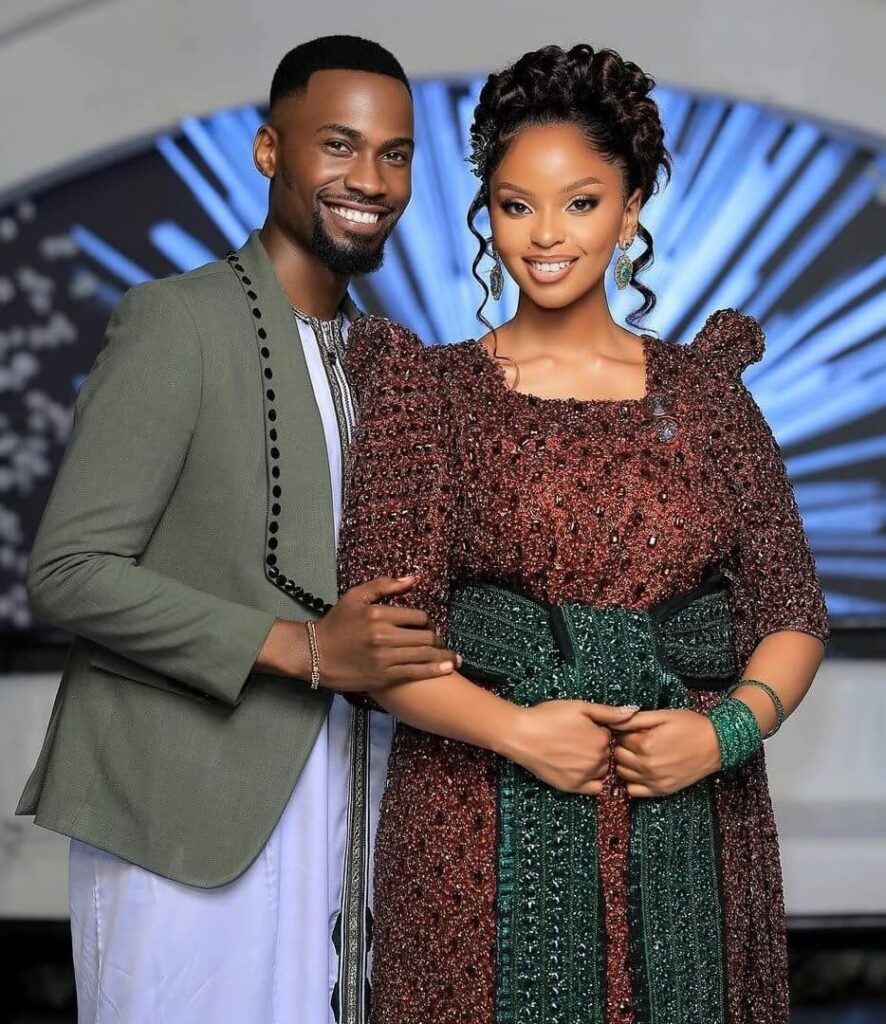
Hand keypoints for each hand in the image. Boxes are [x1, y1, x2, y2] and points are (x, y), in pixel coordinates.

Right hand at [315, 576, 459, 691]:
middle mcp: (384, 636)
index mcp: (379, 614)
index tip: (429, 625)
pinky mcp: (383, 676)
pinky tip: (447, 669)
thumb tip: (413, 578)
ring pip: (424, 655)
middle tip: (439, 642)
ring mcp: (385, 658)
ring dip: (443, 656)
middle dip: (437, 639)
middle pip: (426, 636)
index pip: (418, 616)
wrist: (315, 654)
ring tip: (454, 658)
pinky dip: (435, 670)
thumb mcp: (355, 596)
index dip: (428, 621)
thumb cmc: (335, 624)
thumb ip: (384, 585)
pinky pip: (415, 673)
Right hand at [504, 702, 637, 794]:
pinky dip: (592, 781)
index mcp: (602, 740)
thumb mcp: (580, 707)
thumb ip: (609, 712)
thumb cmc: (548, 716)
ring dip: (595, 765)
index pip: (611, 738)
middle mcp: (597, 760)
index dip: (598, 732)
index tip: (583, 728)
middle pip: (608, 756)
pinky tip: (578, 769)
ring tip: (574, 753)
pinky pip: (594, 789)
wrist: (521, 734)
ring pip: (602, 772)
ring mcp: (585, 776)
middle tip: (576, 740)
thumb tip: (634, 712)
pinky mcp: (572, 787)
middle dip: (598, 749)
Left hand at [610, 709, 720, 796]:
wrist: (717, 744)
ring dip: (625, 763)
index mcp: (646, 744)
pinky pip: (633, 791)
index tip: (631, 729)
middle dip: (622, 746)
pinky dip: (631, 781)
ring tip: (637, 753)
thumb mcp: (663, 715)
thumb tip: (614, 720)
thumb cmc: (691, 726)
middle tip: (633, 740)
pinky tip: (640, 770)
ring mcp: (654, 780)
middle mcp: (647, 765)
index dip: (623, 732)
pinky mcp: (662, 791)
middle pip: (618, 756)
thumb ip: (636, 719)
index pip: (619, 738)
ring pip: (622, 773)